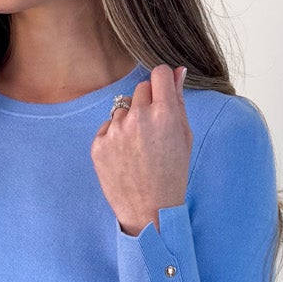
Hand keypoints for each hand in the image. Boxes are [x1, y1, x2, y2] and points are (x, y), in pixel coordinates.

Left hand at [90, 65, 191, 235]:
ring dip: (130, 121)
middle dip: (147, 103)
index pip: (159, 73)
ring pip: (122, 109)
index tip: (162, 93)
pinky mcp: (98, 145)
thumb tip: (177, 71)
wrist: (149, 211)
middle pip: (140, 89)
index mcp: (165, 114)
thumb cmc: (172, 175)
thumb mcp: (184, 137)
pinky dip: (115, 138)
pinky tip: (125, 157)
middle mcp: (138, 118)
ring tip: (138, 149)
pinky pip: (108, 127)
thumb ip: (178, 101)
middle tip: (153, 131)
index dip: (162, 82)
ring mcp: (116, 131)